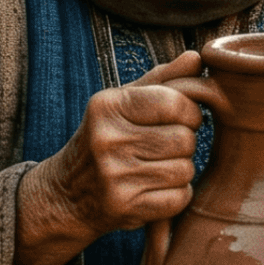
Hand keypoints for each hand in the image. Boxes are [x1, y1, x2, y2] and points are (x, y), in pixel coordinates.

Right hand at [12, 50, 206, 264]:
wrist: (66, 193)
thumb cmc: (104, 138)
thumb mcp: (123, 102)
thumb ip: (162, 79)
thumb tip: (198, 57)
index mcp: (108, 105)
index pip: (175, 102)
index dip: (190, 112)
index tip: (182, 118)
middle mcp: (107, 139)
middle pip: (185, 139)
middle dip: (185, 143)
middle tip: (166, 146)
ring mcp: (114, 176)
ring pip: (185, 170)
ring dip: (181, 170)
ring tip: (158, 167)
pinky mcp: (124, 207)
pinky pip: (179, 198)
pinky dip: (176, 195)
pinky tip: (155, 188)